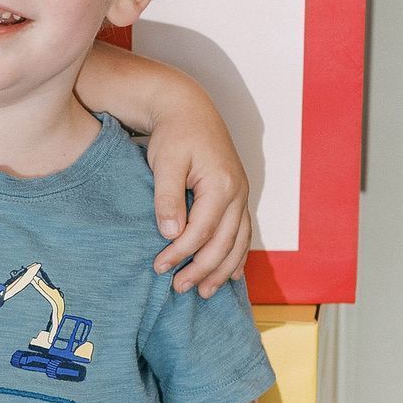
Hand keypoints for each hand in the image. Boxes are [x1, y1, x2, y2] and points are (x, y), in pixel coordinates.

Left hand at [148, 100, 250, 297]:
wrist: (188, 110)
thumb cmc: (174, 133)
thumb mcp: (165, 162)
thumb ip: (167, 198)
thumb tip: (170, 233)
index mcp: (221, 184)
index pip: (202, 231)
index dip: (181, 253)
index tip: (159, 267)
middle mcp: (238, 193)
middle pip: (224, 243)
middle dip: (202, 270)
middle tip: (179, 288)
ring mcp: (241, 195)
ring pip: (238, 242)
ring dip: (222, 270)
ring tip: (204, 292)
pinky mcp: (237, 196)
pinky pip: (242, 233)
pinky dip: (236, 256)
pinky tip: (230, 275)